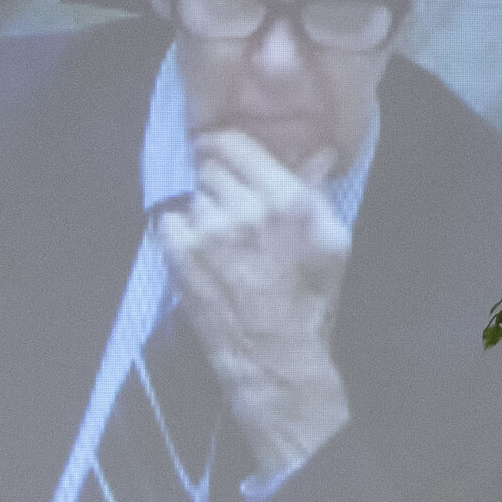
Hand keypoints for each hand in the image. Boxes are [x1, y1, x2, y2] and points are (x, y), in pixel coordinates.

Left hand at [156, 131, 353, 484]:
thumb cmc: (310, 302)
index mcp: (287, 198)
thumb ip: (317, 191)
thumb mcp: (332, 242)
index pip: (237, 144)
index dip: (224, 147)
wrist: (273, 357)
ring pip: (192, 197)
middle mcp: (245, 206)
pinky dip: (179, 233)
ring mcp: (208, 228)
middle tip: (229, 211)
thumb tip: (317, 150)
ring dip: (202, 211)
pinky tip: (198, 256)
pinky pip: (169, 220)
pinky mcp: (179, 252)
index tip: (220, 154)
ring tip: (219, 242)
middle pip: (211, 168)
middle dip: (217, 182)